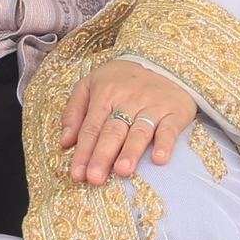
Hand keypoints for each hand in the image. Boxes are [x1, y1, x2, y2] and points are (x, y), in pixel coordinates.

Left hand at [62, 59, 199, 183]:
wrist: (166, 60)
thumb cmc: (123, 78)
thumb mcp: (91, 83)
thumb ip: (74, 110)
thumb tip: (65, 141)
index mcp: (105, 95)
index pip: (91, 128)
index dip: (84, 152)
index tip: (78, 174)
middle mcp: (128, 101)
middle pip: (113, 132)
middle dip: (102, 155)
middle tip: (95, 178)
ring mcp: (153, 106)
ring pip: (139, 131)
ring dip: (131, 151)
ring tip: (122, 170)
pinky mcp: (175, 111)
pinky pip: (170, 129)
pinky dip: (165, 143)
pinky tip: (159, 158)